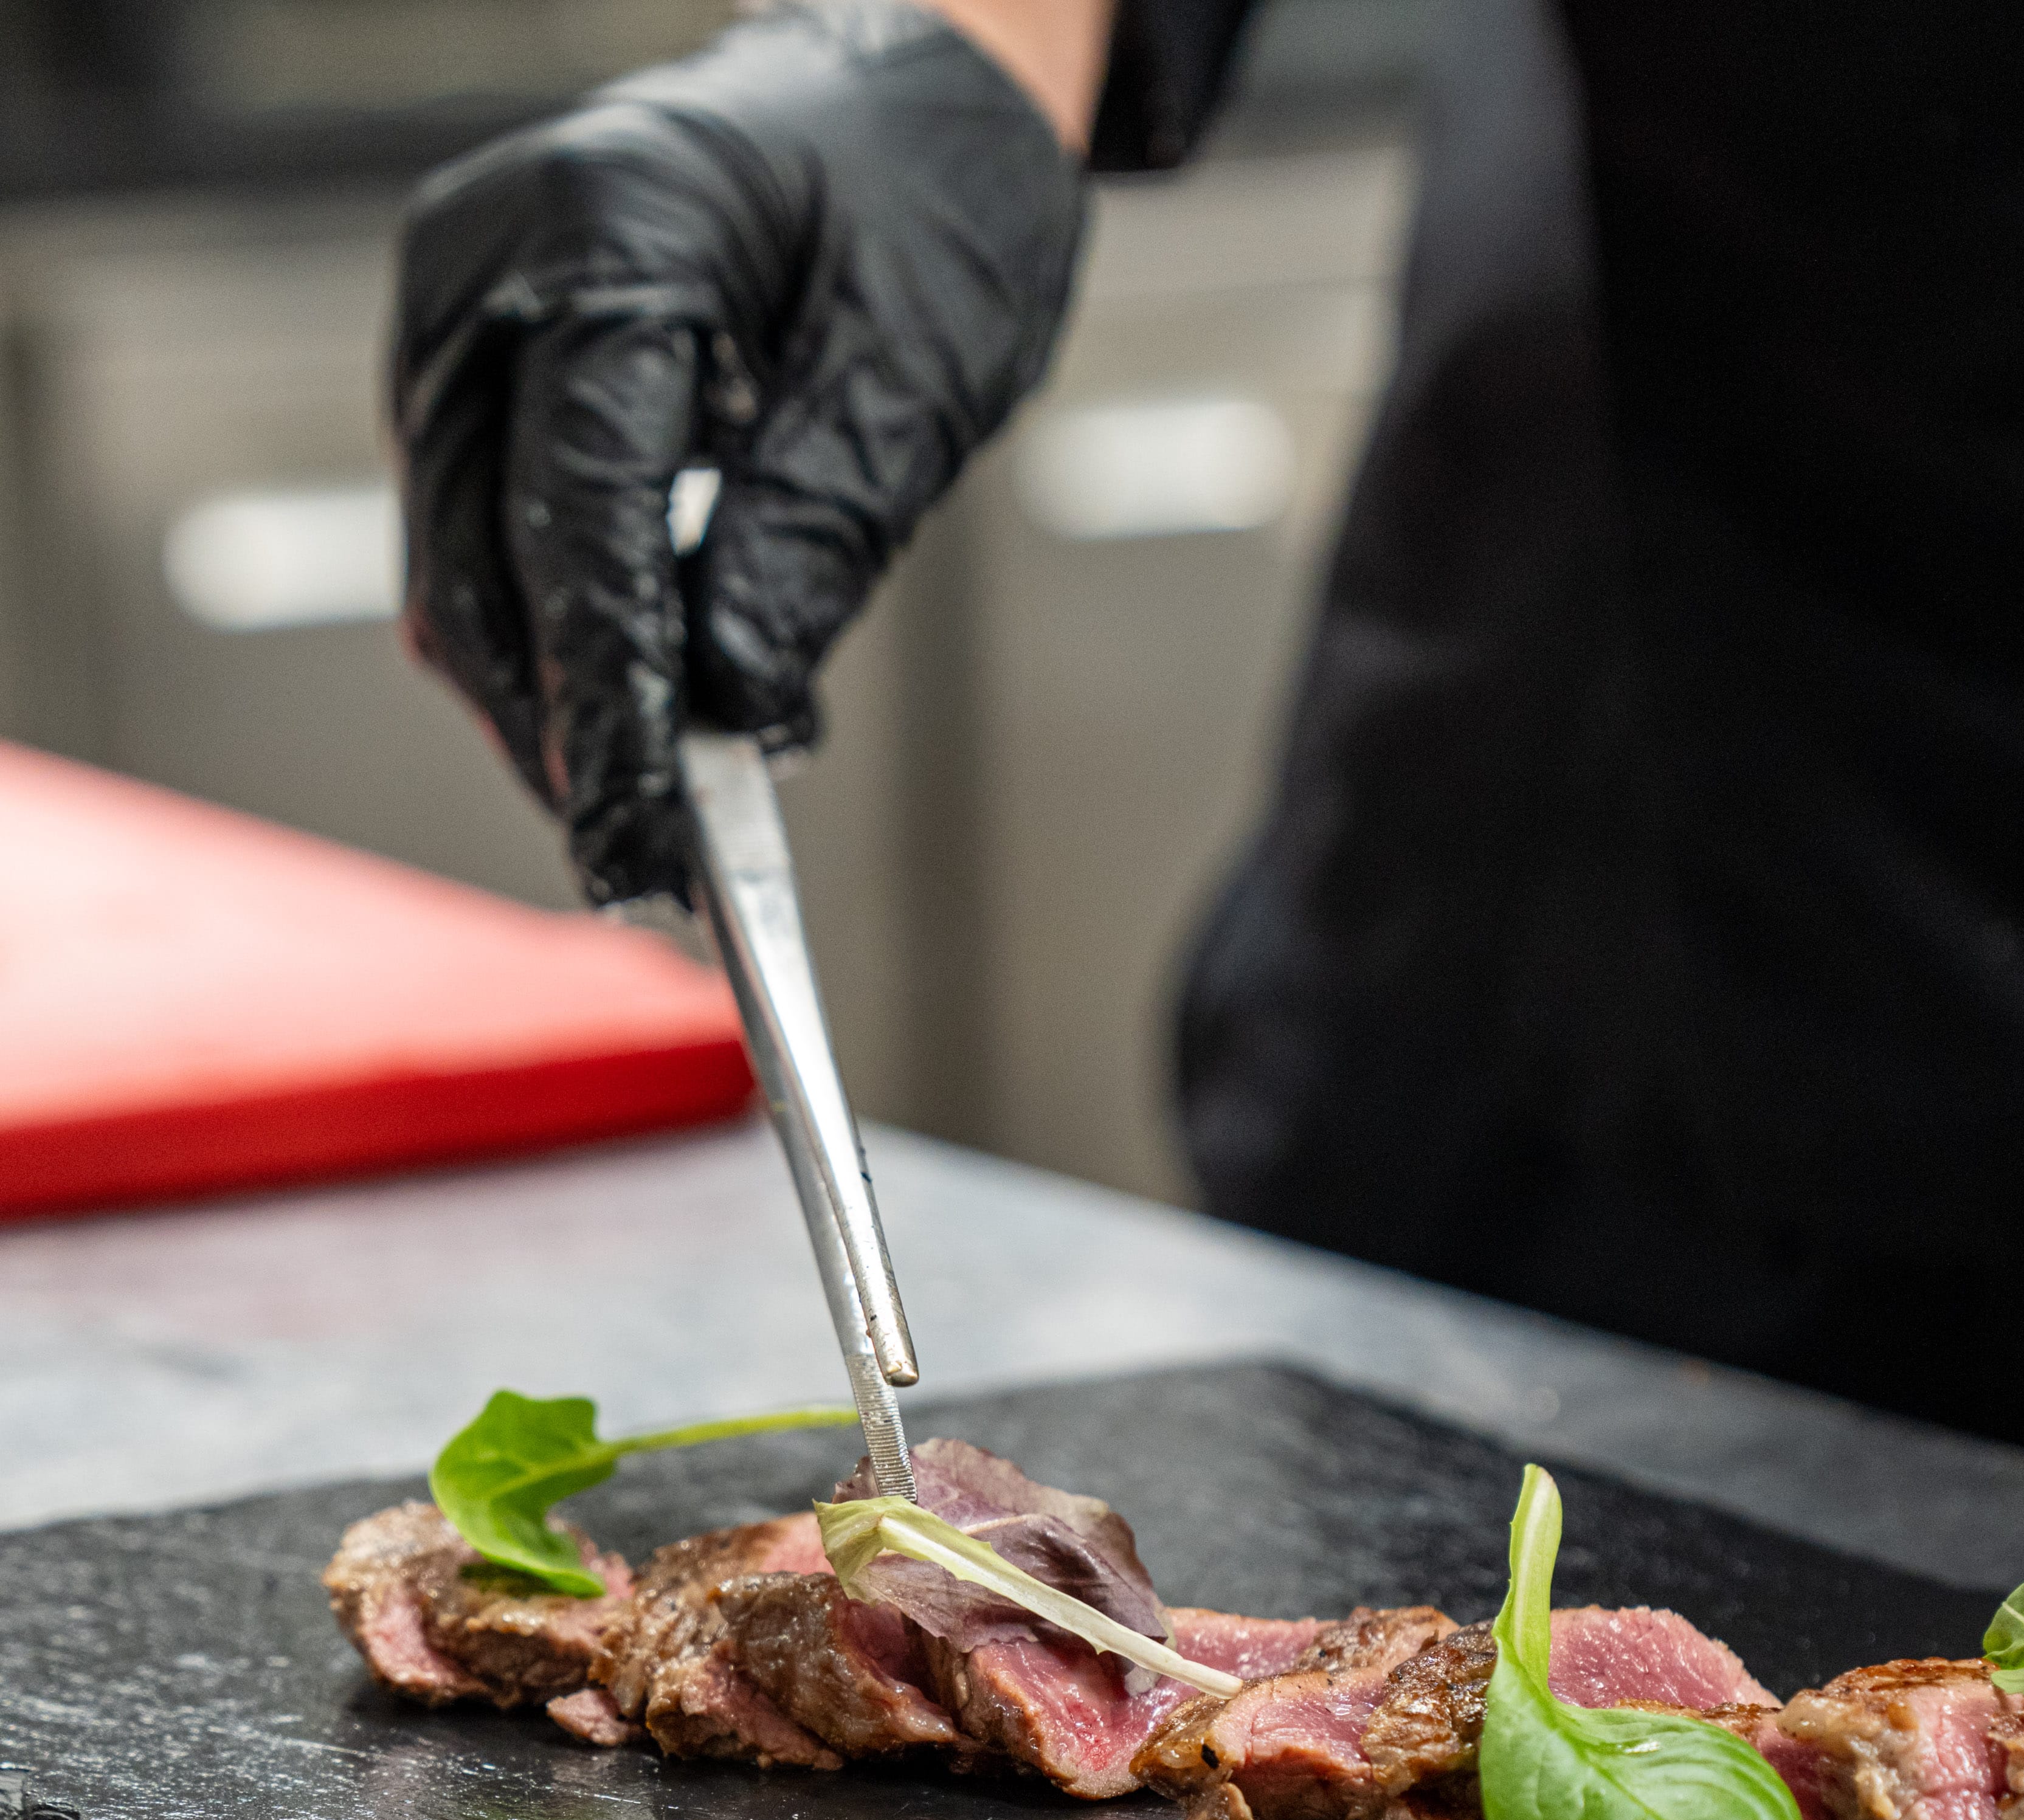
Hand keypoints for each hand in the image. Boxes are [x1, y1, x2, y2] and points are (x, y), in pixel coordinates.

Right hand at [390, 1, 1087, 903]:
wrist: (899, 94)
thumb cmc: (922, 199)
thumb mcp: (909, 375)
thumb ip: (812, 540)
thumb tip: (734, 708)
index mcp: (602, 239)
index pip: (574, 524)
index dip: (609, 710)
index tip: (646, 847)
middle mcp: (491, 273)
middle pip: (481, 572)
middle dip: (566, 742)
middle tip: (652, 878)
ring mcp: (459, 320)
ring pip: (462, 580)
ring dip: (554, 711)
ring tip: (663, 819)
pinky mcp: (469, 370)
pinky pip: (482, 545)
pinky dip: (556, 644)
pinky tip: (643, 714)